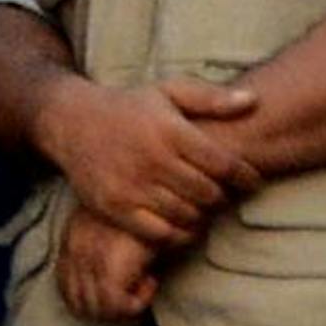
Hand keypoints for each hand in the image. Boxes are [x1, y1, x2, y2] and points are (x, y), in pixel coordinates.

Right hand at [30, 76, 260, 247]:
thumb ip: (211, 97)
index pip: (222, 163)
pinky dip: (177, 234)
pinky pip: (159, 233)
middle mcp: (152, 159)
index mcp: (169, 130)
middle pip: (207, 193)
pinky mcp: (115, 207)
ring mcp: (132, 186)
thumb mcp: (167, 91)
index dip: (245, 176)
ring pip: (186, 215)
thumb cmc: (127, 106)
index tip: (252, 180)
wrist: (71, 121)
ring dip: (201, 216)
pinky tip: (181, 223)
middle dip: (223, 196)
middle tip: (224, 194)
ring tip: (203, 207)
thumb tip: (254, 100)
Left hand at [57, 205, 159, 319]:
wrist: (152, 189)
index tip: (115, 295)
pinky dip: (138, 301)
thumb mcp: (110, 223)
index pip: (64, 289)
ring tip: (143, 288)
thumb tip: (119, 279)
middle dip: (107, 312)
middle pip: (78, 307)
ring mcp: (89, 262)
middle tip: (131, 300)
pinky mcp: (109, 268)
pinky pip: (119, 305)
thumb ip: (102, 246)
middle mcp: (75, 253)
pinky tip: (151, 281)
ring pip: (99, 311)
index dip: (88, 302)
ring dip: (123, 308)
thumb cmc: (139, 206)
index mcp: (71, 242)